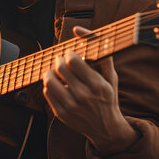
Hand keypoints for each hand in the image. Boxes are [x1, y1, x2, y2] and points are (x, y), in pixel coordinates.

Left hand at [42, 26, 138, 154]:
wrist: (107, 129)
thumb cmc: (108, 97)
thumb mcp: (111, 76)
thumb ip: (100, 51)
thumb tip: (79, 29)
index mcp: (97, 85)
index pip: (73, 61)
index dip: (69, 54)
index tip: (71, 55)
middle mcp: (84, 96)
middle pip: (60, 68)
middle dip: (59, 60)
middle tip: (62, 61)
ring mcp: (71, 107)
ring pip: (49, 80)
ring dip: (51, 71)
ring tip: (57, 71)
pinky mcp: (61, 114)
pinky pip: (47, 93)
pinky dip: (50, 85)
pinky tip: (58, 84)